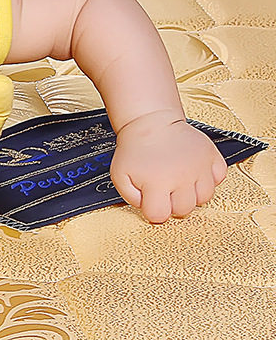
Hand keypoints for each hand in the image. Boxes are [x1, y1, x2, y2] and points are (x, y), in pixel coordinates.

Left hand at [110, 112, 226, 222]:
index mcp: (157, 182)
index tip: (152, 202)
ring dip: (192, 194)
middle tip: (165, 191)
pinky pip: (220, 177)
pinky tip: (194, 173)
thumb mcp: (120, 175)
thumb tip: (148, 208)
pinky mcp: (211, 155)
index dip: (153, 212)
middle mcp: (182, 176)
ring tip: (179, 182)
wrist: (151, 123)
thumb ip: (130, 198)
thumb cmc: (136, 149)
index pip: (160, 215)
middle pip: (185, 210)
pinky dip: (210, 178)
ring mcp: (199, 166)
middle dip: (173, 205)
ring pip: (205, 198)